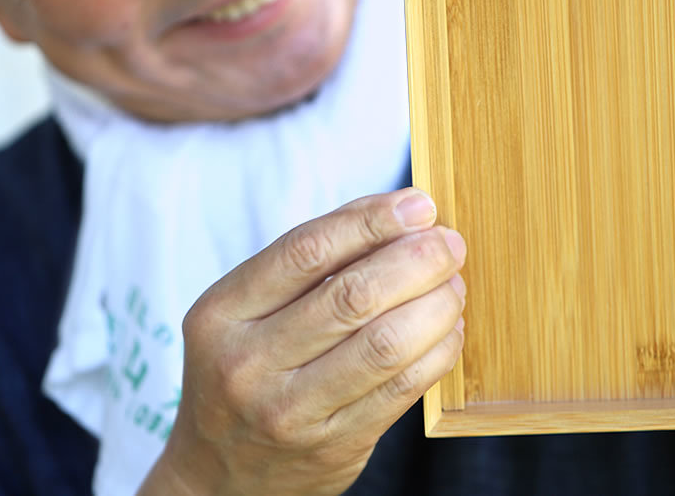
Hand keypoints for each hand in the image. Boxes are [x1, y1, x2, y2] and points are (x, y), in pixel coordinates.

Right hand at [139, 189, 465, 495]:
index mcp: (222, 313)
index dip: (373, 220)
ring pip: (386, 344)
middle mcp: (248, 364)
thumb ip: (312, 262)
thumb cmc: (250, 366)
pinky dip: (439, 349)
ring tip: (453, 284)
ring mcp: (289, 412)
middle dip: (417, 260)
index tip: (420, 205)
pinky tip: (448, 328)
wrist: (221, 473)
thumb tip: (402, 214)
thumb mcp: (249, 310)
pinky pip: (403, 388)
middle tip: (449, 244)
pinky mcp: (334, 446)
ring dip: (436, 304)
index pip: (308, 250)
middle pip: (354, 296)